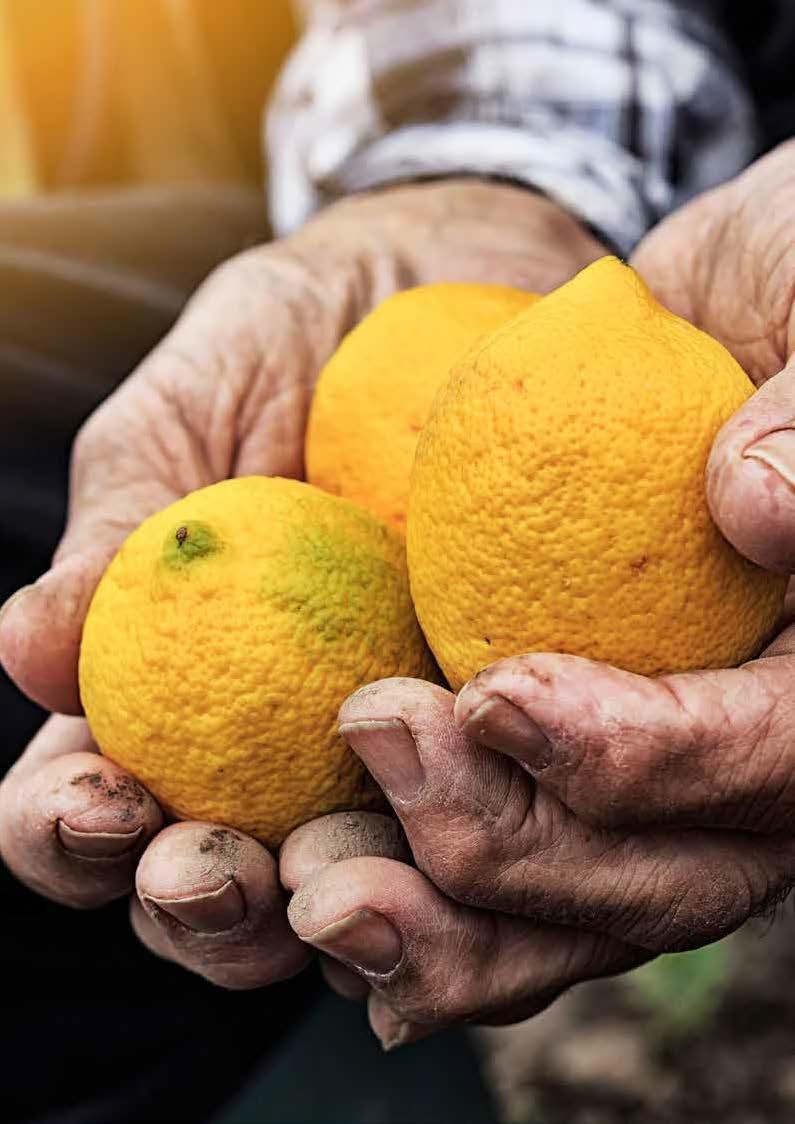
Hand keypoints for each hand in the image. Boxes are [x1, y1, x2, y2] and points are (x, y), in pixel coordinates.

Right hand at [0, 179, 602, 988]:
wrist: (461, 282)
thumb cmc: (302, 338)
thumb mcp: (199, 400)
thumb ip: (123, 521)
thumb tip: (20, 650)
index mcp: (169, 688)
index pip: (85, 804)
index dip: (68, 833)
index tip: (104, 800)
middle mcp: (276, 750)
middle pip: (213, 893)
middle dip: (199, 913)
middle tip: (219, 869)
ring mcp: (401, 753)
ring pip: (356, 896)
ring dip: (334, 918)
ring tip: (342, 872)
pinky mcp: (516, 734)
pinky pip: (504, 817)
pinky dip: (483, 850)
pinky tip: (488, 817)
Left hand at [288, 143, 794, 1040]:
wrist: (704, 316)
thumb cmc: (788, 282)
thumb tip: (765, 511)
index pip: (776, 757)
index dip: (649, 755)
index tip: (503, 693)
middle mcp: (757, 752)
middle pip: (662, 875)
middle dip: (512, 845)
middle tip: (379, 742)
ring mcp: (664, 772)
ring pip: (577, 906)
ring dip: (449, 929)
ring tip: (321, 897)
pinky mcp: (574, 761)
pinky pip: (515, 875)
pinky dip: (428, 916)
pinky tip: (333, 922)